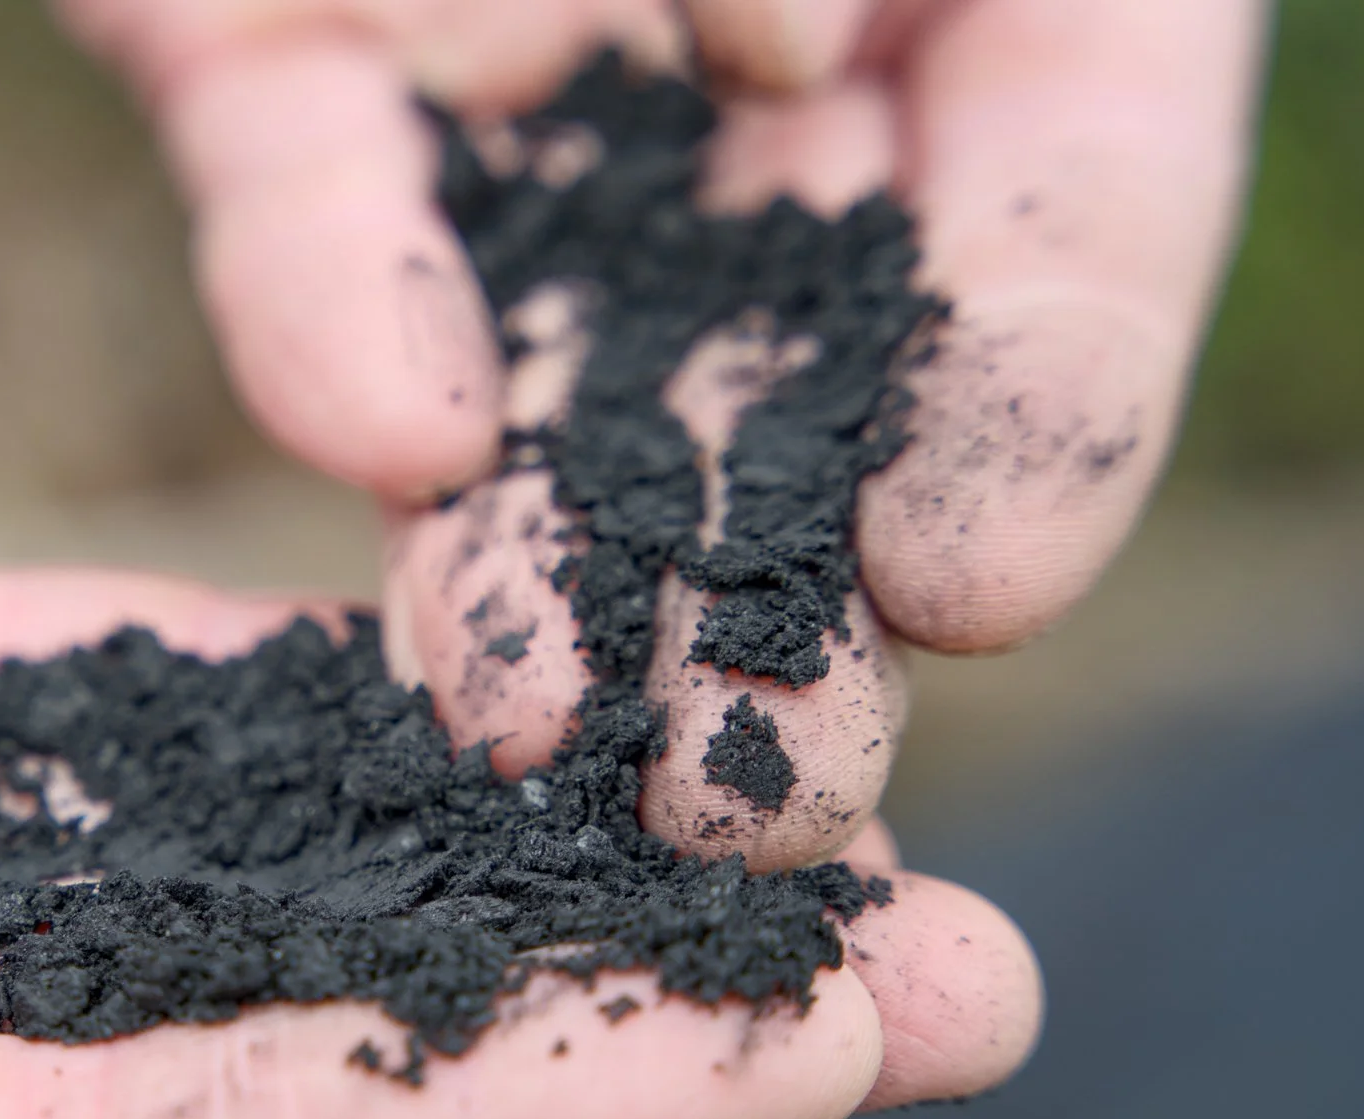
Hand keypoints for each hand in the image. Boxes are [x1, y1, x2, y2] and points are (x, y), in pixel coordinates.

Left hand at [60, 0, 1266, 867]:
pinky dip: (335, 303)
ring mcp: (520, 83)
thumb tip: (780, 48)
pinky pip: (310, 196)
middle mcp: (766, 64)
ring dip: (541, 535)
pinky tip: (387, 427)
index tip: (975, 586)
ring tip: (535, 721)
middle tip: (748, 795)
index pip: (1075, 203)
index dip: (1043, 393)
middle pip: (801, 349)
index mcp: (996, 3)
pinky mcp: (287, 68)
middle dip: (772, 575)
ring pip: (549, 340)